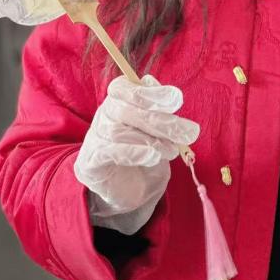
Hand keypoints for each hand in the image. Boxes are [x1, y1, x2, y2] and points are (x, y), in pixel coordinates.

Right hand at [74, 74, 199, 234]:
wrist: (132, 192)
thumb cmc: (147, 153)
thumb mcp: (158, 130)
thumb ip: (159, 109)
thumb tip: (164, 91)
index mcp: (117, 101)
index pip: (124, 87)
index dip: (149, 92)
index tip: (176, 100)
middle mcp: (102, 116)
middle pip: (125, 110)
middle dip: (160, 120)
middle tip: (189, 132)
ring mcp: (93, 138)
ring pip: (117, 131)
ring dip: (151, 140)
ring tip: (172, 151)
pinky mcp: (90, 163)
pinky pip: (108, 152)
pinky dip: (133, 152)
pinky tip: (152, 157)